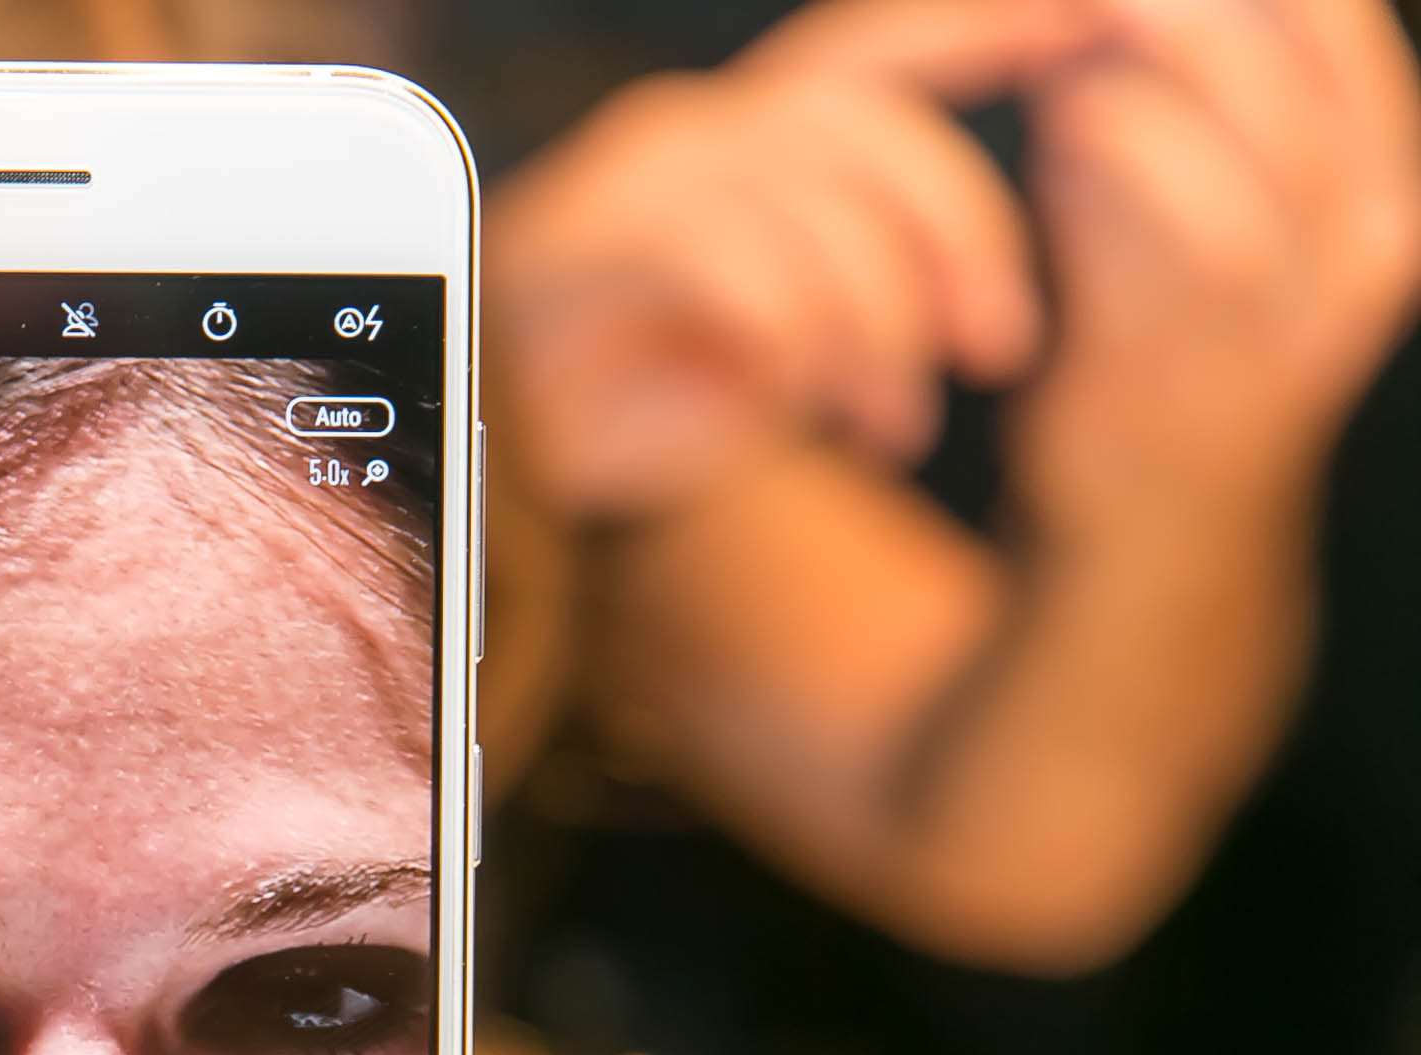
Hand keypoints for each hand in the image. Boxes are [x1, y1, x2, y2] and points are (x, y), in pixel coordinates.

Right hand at [491, 0, 1101, 513]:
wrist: (498, 468)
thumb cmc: (643, 398)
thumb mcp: (786, 330)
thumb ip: (867, 267)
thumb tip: (991, 285)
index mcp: (742, 131)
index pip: (879, 40)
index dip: (989, 22)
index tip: (1098, 21)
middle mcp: (691, 132)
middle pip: (869, 132)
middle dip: (962, 238)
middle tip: (1002, 347)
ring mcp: (635, 185)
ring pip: (815, 205)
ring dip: (884, 324)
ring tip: (896, 421)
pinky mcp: (590, 250)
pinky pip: (739, 270)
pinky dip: (801, 348)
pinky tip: (811, 413)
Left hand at [1013, 0, 1420, 521]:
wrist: (1149, 512)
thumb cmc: (1148, 324)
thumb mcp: (1166, 189)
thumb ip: (1151, 89)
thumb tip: (1090, 4)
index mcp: (1378, 179)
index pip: (1340, 22)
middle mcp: (1372, 239)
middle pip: (1309, 65)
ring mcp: (1311, 307)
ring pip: (1272, 142)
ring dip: (1169, 64)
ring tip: (1082, 25)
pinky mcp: (1237, 360)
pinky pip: (1200, 229)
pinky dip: (1131, 151)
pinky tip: (1065, 118)